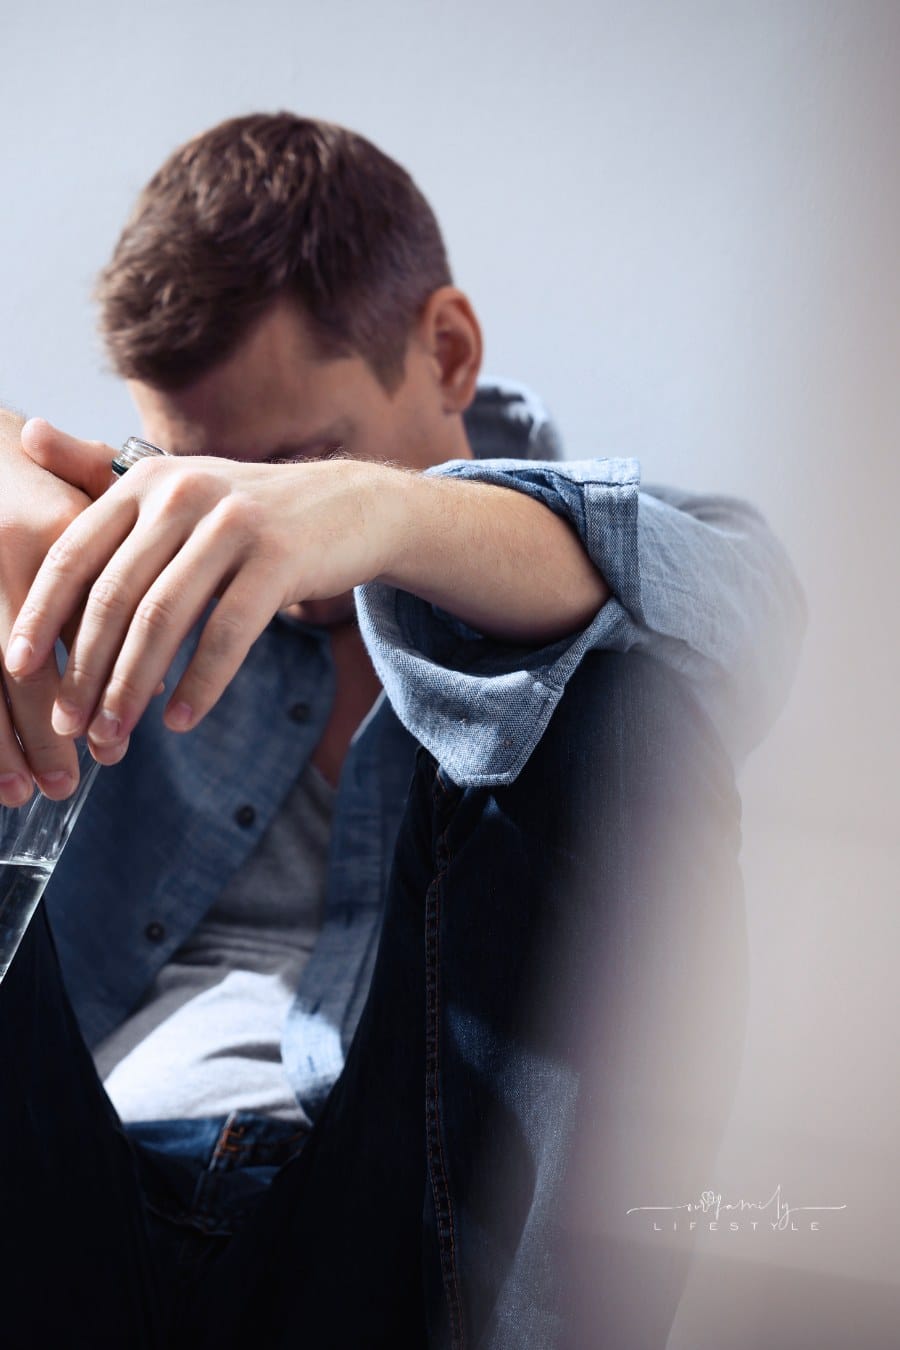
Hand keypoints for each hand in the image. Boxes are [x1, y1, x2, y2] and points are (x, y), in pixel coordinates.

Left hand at [6, 426, 404, 760]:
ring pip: (164, 619)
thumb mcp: (172, 483)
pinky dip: (200, 684)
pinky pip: (228, 632)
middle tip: (68, 726)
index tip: (17, 670)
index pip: (73, 553)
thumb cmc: (246, 511)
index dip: (40, 614)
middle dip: (85, 670)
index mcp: (144, 479)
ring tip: (115, 736)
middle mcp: (183, 493)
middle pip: (114, 596)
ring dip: (133, 688)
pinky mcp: (280, 557)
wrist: (349, 507)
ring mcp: (234, 524)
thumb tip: (26, 431)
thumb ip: (95, 468)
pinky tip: (180, 722)